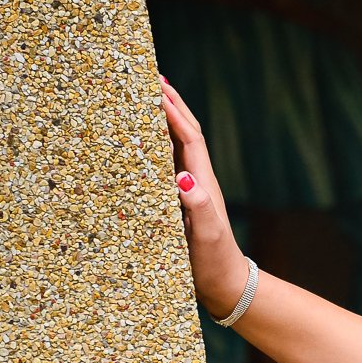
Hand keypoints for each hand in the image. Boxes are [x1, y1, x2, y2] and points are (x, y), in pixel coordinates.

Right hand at [161, 77, 251, 319]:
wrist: (225, 286)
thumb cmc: (215, 263)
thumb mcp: (207, 236)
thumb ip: (199, 208)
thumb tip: (184, 178)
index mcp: (203, 183)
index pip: (189, 137)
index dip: (174, 111)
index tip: (156, 85)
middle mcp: (196, 181)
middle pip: (184, 133)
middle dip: (169, 104)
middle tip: (149, 76)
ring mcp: (187, 191)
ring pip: (173, 147)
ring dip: (160, 121)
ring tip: (141, 97)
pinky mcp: (177, 203)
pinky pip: (162, 167)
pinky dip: (151, 147)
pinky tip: (136, 142)